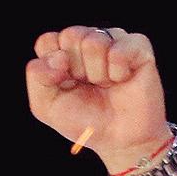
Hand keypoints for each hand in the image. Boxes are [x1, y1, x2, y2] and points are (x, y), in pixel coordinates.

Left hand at [25, 26, 171, 171]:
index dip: (52, 65)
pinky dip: (117, 72)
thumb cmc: (83, 121)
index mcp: (63, 53)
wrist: (118, 140)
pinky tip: (122, 80)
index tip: (63, 84)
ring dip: (97, 72)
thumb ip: (37, 78)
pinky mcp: (139, 47)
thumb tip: (58, 57)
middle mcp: (88, 42)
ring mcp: (114, 42)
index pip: (47, 41)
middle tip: (88, 85)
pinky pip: (119, 50)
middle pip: (71, 35)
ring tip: (106, 85)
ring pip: (94, 41)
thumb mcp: (46, 107)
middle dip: (76, 68)